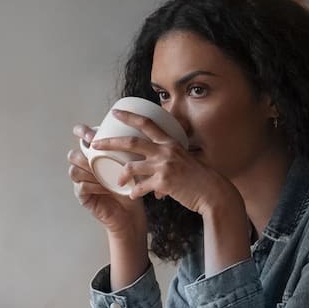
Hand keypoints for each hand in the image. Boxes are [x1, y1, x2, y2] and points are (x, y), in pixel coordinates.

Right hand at [67, 124, 146, 236]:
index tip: (91, 134)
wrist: (132, 213)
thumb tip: (142, 127)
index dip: (81, 132)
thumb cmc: (133, 186)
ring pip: (75, 169)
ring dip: (89, 170)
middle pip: (74, 154)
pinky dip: (93, 185)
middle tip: (97, 151)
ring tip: (105, 173)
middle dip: (83, 152)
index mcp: (95, 155)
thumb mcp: (134, 163)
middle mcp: (85, 167)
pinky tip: (105, 187)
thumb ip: (133, 148)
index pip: (80, 138)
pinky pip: (81, 186)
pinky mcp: (83, 197)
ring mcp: (82, 182)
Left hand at [89, 109, 235, 215]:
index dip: (130, 116)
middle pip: (132, 142)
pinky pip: (141, 187)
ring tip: (118, 181)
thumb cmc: (199, 178)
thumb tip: (156, 161)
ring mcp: (164, 166)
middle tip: (96, 143)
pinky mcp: (163, 183)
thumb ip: (169, 156)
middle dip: (110, 142)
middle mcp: (166, 151)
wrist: (213, 193)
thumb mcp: (185, 159)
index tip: (115, 112)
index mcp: (170, 143)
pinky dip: (135, 192)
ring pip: (132, 167)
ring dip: (121, 175)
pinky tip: (133, 195)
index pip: (147, 124)